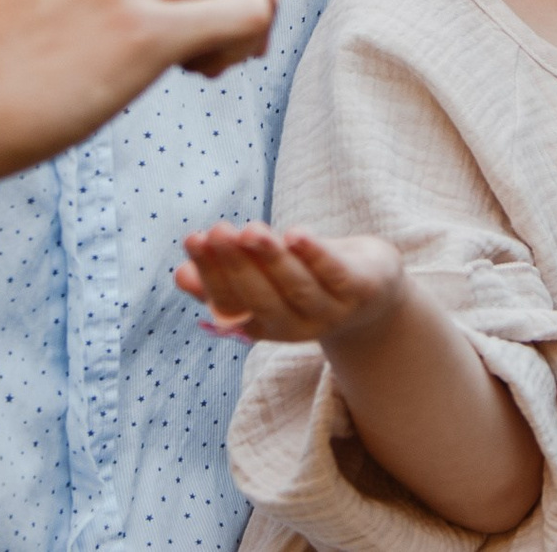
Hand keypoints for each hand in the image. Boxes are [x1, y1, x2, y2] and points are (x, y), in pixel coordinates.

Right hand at [174, 222, 404, 343]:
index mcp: (265, 324)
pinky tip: (296, 234)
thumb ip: (229, 278)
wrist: (375, 296)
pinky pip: (335, 274)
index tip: (193, 241)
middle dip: (236, 264)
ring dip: (271, 259)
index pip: (231, 301)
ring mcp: (330, 310)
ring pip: (296, 286)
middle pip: (261, 296)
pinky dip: (315, 255)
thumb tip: (181, 274)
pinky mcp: (361, 290)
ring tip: (250, 231)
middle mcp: (296, 324)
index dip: (210, 274)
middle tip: (216, 231)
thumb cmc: (308, 279)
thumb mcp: (266, 281)